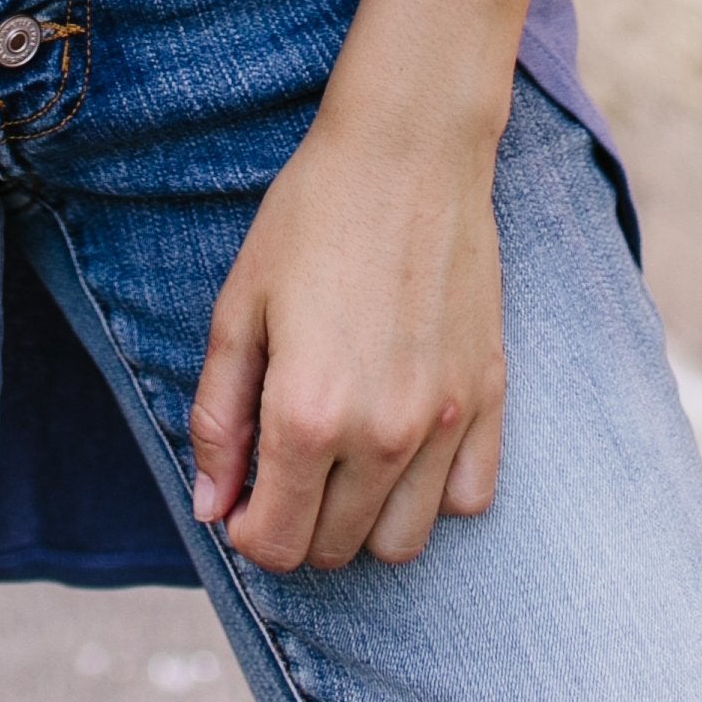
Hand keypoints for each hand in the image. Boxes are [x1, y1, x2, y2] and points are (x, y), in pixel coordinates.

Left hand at [185, 92, 507, 573]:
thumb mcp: (238, 309)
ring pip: (402, 543)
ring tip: (343, 462)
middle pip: (334, 550)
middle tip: (286, 465)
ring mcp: (445, 422)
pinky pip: (468, 500)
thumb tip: (212, 509)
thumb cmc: (311, 219)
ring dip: (363, 521)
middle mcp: (381, 435)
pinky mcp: (490, 398)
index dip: (247, 528)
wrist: (407, 152)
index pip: (275, 543)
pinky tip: (404, 446)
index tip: (244, 492)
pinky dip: (433, 494)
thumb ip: (218, 418)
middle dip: (298, 524)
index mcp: (306, 414)